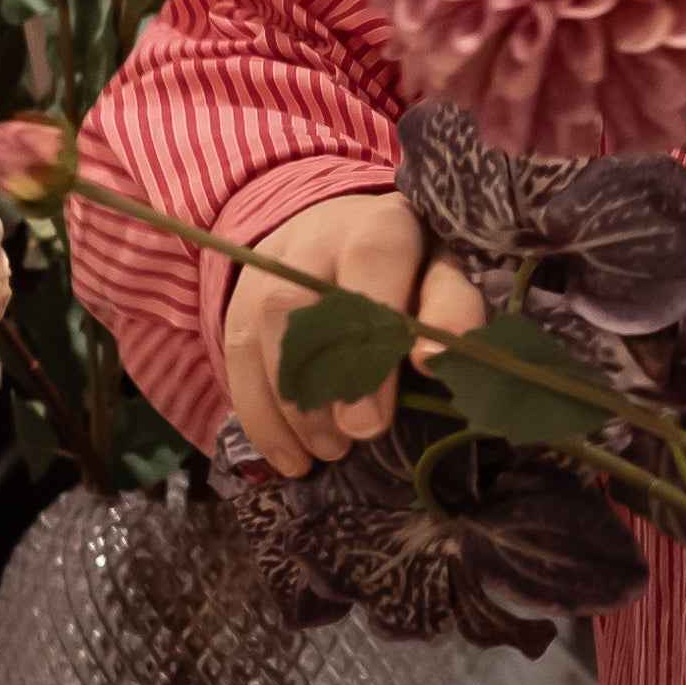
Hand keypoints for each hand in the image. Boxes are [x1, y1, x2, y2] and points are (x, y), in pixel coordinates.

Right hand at [220, 189, 483, 472]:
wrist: (338, 235)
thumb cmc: (409, 269)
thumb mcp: (443, 275)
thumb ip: (449, 307)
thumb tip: (436, 360)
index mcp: (378, 224)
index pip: (374, 258)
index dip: (387, 312)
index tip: (421, 367)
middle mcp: (314, 240)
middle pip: (303, 301)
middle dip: (333, 374)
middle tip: (362, 432)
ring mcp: (267, 273)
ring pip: (265, 332)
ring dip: (296, 405)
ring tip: (330, 451)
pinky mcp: (238, 308)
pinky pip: (236, 361)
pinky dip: (262, 420)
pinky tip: (291, 460)